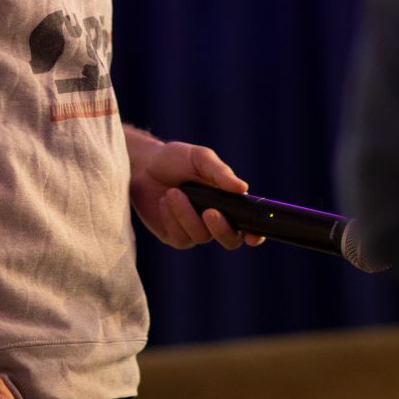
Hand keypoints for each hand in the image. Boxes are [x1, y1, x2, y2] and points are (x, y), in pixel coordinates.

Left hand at [127, 136, 265, 251]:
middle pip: (230, 240)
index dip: (255, 233)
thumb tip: (242, 188)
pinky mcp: (174, 236)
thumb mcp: (199, 158)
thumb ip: (220, 173)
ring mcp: (194, 230)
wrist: (143, 166)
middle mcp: (215, 220)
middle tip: (209, 211)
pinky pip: (179, 237)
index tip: (253, 234)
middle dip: (221, 229)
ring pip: (201, 237)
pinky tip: (164, 202)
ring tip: (173, 192)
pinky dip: (172, 218)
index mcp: (228, 201)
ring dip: (187, 215)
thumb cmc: (176, 159)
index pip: (249, 224)